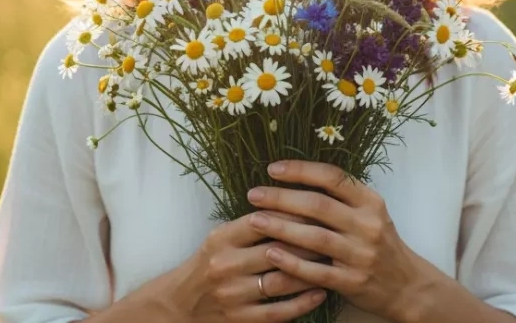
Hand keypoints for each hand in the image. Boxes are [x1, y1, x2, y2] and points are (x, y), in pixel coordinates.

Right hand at [159, 209, 329, 322]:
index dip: (295, 215)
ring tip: (333, 263)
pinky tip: (320, 292)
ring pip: (281, 281)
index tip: (320, 210)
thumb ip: (250, 225)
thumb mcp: (220, 237)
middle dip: (310, 242)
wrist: (180, 305)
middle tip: (336, 235)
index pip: (263, 221)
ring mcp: (233, 295)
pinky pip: (278, 311)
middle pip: (277, 250)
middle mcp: (226, 265)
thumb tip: (293, 204)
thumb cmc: (208, 263)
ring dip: (311, 272)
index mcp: (222, 239)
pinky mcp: (241, 319)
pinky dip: (302, 302)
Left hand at [245, 161, 440, 322]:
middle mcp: (367, 225)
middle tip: (254, 194)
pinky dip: (292, 263)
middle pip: (318, 205)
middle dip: (281, 198)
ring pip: (315, 237)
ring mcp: (360, 254)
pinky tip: (271, 254)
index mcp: (370, 202)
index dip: (300, 170)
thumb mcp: (371, 214)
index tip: (272, 169)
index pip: (333, 178)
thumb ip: (342, 198)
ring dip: (281, 228)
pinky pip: (316, 271)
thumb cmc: (380, 243)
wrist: (406, 285)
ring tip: (254, 220)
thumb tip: (297, 178)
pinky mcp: (352, 281)